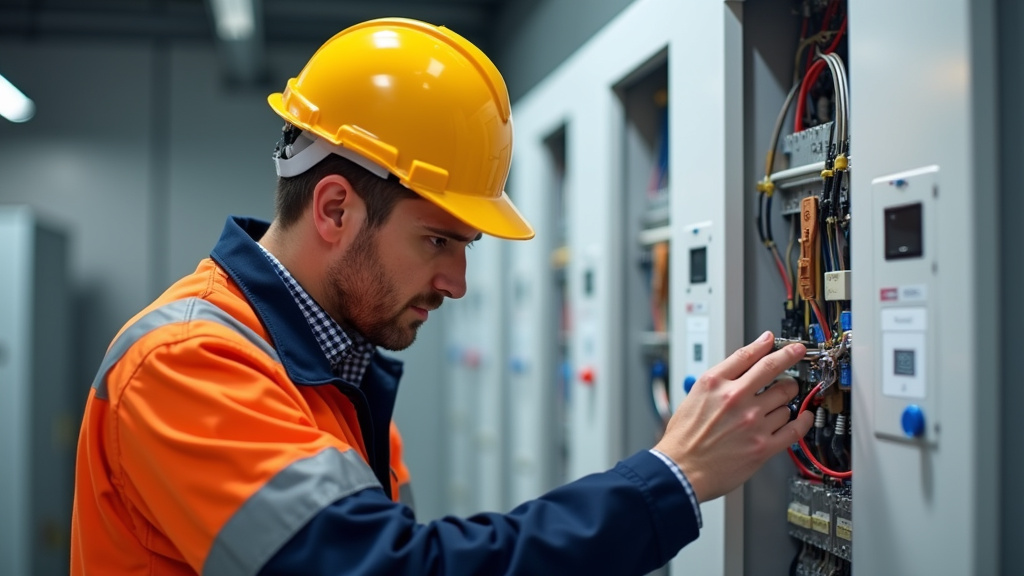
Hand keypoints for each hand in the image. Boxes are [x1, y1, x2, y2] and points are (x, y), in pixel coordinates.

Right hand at [653, 330, 812, 502]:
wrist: (680, 470)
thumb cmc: (683, 438)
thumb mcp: (694, 395)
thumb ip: (719, 378)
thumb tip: (740, 364)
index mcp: (715, 384)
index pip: (747, 355)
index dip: (766, 345)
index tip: (775, 340)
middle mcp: (736, 399)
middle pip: (774, 371)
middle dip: (789, 361)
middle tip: (795, 358)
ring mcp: (753, 422)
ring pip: (786, 400)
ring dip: (786, 399)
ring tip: (779, 402)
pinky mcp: (763, 446)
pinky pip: (795, 428)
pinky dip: (803, 420)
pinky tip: (804, 416)